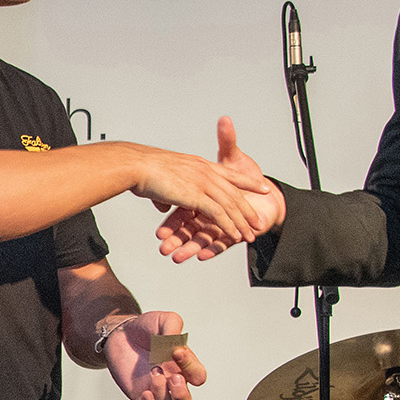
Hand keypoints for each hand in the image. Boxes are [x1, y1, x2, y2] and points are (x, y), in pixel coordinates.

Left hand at [103, 310, 206, 399]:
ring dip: (162, 392)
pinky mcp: (140, 396)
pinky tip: (146, 393)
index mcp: (185, 366)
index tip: (176, 352)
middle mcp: (173, 382)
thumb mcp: (165, 320)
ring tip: (153, 371)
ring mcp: (157, 391)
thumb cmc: (147, 328)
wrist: (121, 333)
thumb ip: (174, 327)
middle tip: (172, 377)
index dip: (191, 367)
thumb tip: (176, 346)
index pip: (198, 376)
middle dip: (182, 395)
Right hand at [156, 118, 283, 262]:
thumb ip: (167, 195)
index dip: (247, 181)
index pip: (229, 173)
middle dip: (248, 209)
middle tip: (259, 221)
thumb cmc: (143, 168)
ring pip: (229, 205)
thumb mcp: (161, 179)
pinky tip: (235, 235)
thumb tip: (165, 206)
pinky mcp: (196, 196)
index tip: (262, 187)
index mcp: (200, 165)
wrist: (136, 164)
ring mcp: (202, 183)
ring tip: (250, 235)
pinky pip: (218, 214)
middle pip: (234, 192)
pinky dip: (228, 225)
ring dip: (241, 222)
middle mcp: (205, 172)